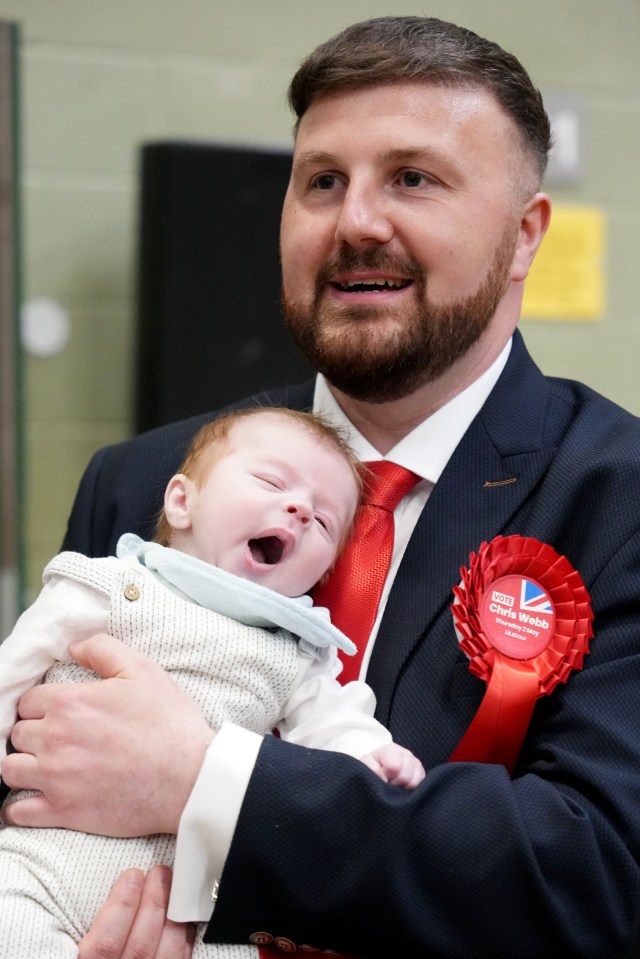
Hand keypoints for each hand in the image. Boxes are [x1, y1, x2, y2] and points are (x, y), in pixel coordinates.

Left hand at [1, 633, 213, 834]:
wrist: (188, 776)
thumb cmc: (168, 723)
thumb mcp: (142, 669)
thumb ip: (102, 649)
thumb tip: (74, 646)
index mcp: (70, 703)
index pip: (28, 701)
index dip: (41, 704)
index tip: (54, 711)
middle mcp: (55, 739)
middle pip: (18, 733)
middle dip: (32, 732)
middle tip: (54, 736)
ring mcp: (56, 778)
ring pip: (10, 769)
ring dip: (21, 763)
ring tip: (39, 763)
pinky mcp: (63, 810)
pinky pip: (18, 811)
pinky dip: (18, 806)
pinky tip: (30, 798)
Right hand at [78, 866, 194, 958]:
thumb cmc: (86, 957)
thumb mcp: (70, 952)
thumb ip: (86, 937)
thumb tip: (116, 890)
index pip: (104, 944)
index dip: (122, 906)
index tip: (132, 876)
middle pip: (140, 947)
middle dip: (153, 903)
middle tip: (159, 874)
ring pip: (166, 956)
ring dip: (172, 918)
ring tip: (173, 889)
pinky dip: (184, 941)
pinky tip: (183, 922)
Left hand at [360, 742, 425, 788]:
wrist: (380, 769)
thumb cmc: (372, 766)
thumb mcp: (366, 765)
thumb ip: (371, 768)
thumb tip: (383, 776)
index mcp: (392, 749)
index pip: (394, 767)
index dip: (386, 776)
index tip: (380, 777)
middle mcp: (406, 754)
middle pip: (404, 776)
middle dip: (394, 783)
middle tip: (387, 783)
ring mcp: (415, 763)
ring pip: (413, 782)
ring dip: (401, 787)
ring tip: (394, 784)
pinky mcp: (422, 773)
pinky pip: (420, 785)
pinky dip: (410, 790)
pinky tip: (402, 786)